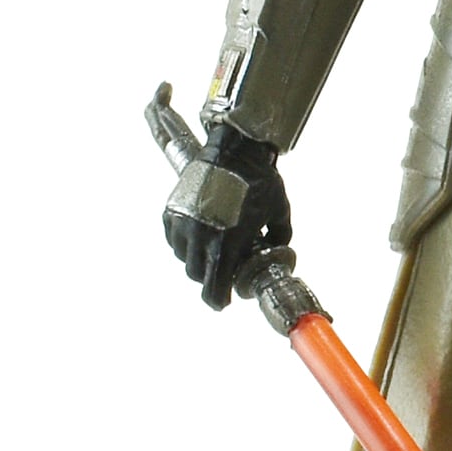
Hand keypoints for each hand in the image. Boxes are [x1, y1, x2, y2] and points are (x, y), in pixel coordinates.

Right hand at [163, 123, 293, 310]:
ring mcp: (182, 223)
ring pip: (183, 257)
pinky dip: (184, 242)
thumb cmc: (260, 181)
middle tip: (224, 270)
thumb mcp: (279, 214)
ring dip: (196, 259)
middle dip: (210, 278)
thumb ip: (279, 239)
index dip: (218, 300)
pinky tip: (200, 233)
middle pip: (196, 275)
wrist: (235, 149)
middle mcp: (199, 237)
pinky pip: (173, 238)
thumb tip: (278, 251)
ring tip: (213, 248)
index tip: (224, 301)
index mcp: (225, 244)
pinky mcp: (172, 209)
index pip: (212, 288)